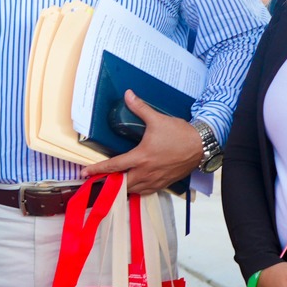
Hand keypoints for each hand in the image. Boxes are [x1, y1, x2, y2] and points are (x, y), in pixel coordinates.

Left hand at [82, 92, 203, 196]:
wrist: (201, 146)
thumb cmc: (180, 134)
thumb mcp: (157, 119)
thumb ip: (140, 108)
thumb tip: (128, 94)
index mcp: (141, 157)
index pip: (114, 166)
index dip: (97, 170)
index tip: (85, 173)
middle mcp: (146, 172)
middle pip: (121, 184)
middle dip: (109, 184)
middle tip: (99, 181)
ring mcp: (156, 180)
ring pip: (134, 190)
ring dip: (122, 188)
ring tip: (114, 184)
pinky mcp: (164, 183)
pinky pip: (147, 192)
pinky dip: (138, 190)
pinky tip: (134, 186)